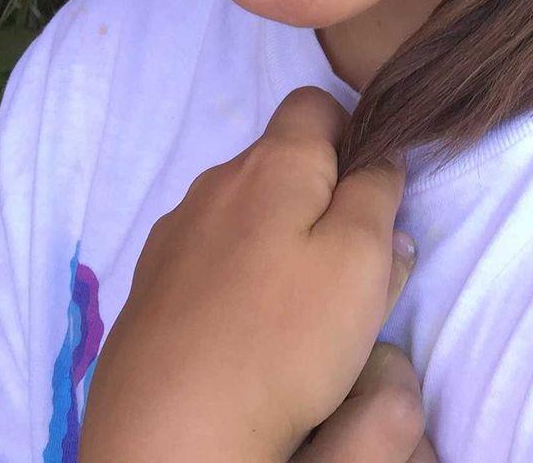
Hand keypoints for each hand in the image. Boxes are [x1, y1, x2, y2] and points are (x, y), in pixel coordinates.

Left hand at [80, 87, 412, 462]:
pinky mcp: (150, 287)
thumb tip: (382, 160)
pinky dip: (237, 279)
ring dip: (278, 243)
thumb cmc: (281, 340)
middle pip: (281, 162)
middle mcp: (214, 183)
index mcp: (272, 162)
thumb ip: (379, 195)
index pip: (317, 103)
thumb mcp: (362, 261)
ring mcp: (174, 235)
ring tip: (299, 314)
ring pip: (246, 214)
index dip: (355, 139)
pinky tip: (247, 332)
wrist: (168, 434)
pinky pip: (210, 259)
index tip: (373, 200)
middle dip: (321, 199)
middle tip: (349, 270)